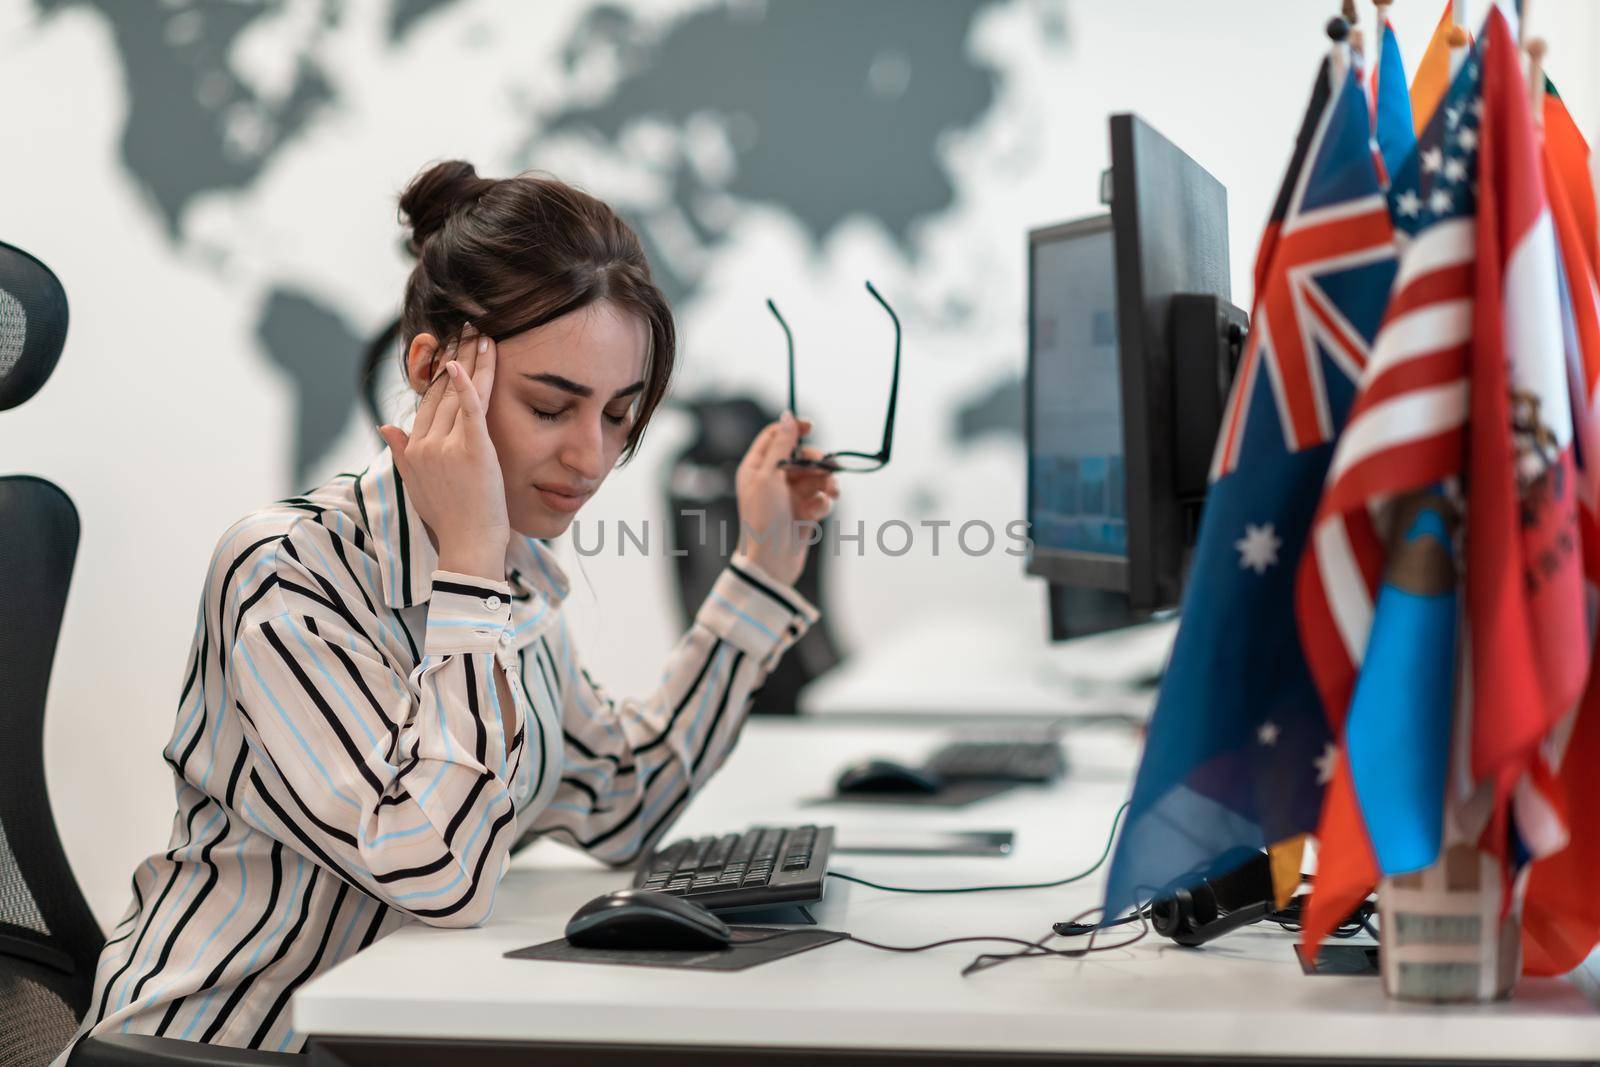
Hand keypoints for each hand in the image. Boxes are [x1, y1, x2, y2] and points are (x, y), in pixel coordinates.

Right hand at [377, 328, 510, 581]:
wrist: (469, 545)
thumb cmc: (449, 520)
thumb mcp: (417, 485)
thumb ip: (401, 452)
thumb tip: (385, 427)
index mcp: (414, 449)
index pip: (426, 401)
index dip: (438, 372)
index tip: (447, 347)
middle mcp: (426, 443)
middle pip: (441, 391)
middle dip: (455, 355)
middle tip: (465, 327)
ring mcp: (447, 445)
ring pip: (458, 393)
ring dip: (470, 359)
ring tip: (480, 334)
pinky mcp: (473, 448)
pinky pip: (470, 407)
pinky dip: (469, 382)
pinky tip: (470, 359)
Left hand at [733, 411, 839, 586]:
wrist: (771, 562)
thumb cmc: (762, 519)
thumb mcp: (769, 477)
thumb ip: (781, 446)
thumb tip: (788, 416)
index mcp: (756, 468)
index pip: (775, 436)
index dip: (793, 429)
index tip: (811, 427)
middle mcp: (773, 479)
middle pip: (802, 456)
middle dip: (817, 462)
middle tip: (826, 468)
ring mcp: (790, 496)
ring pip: (816, 477)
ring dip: (825, 483)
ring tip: (831, 494)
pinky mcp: (804, 512)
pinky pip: (820, 498)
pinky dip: (822, 503)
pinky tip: (818, 513)